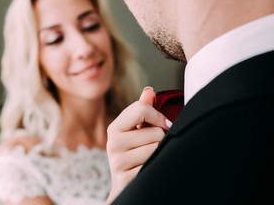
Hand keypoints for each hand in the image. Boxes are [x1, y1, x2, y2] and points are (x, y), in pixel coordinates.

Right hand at [106, 87, 168, 203]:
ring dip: (159, 153)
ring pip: (157, 148)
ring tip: (149, 158)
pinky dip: (156, 166)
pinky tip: (147, 169)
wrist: (125, 185)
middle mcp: (113, 143)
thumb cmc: (133, 153)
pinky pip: (154, 164)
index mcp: (114, 128)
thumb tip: (149, 90)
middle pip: (155, 131)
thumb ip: (142, 110)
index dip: (158, 116)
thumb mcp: (135, 131)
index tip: (163, 124)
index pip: (141, 108)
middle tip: (150, 147)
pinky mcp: (126, 177)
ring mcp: (118, 161)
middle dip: (159, 139)